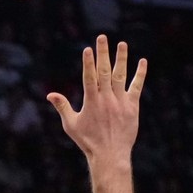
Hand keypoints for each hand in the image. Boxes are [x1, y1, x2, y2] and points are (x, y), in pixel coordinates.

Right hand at [48, 36, 146, 163]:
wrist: (110, 155)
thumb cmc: (88, 141)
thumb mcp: (71, 124)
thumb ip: (62, 107)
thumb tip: (50, 95)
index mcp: (91, 102)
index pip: (89, 77)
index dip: (88, 62)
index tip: (88, 49)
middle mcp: (106, 99)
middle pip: (104, 71)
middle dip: (103, 53)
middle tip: (102, 37)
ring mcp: (120, 102)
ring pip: (120, 76)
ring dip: (121, 59)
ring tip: (121, 44)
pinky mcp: (132, 107)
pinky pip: (136, 87)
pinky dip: (140, 74)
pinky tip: (142, 62)